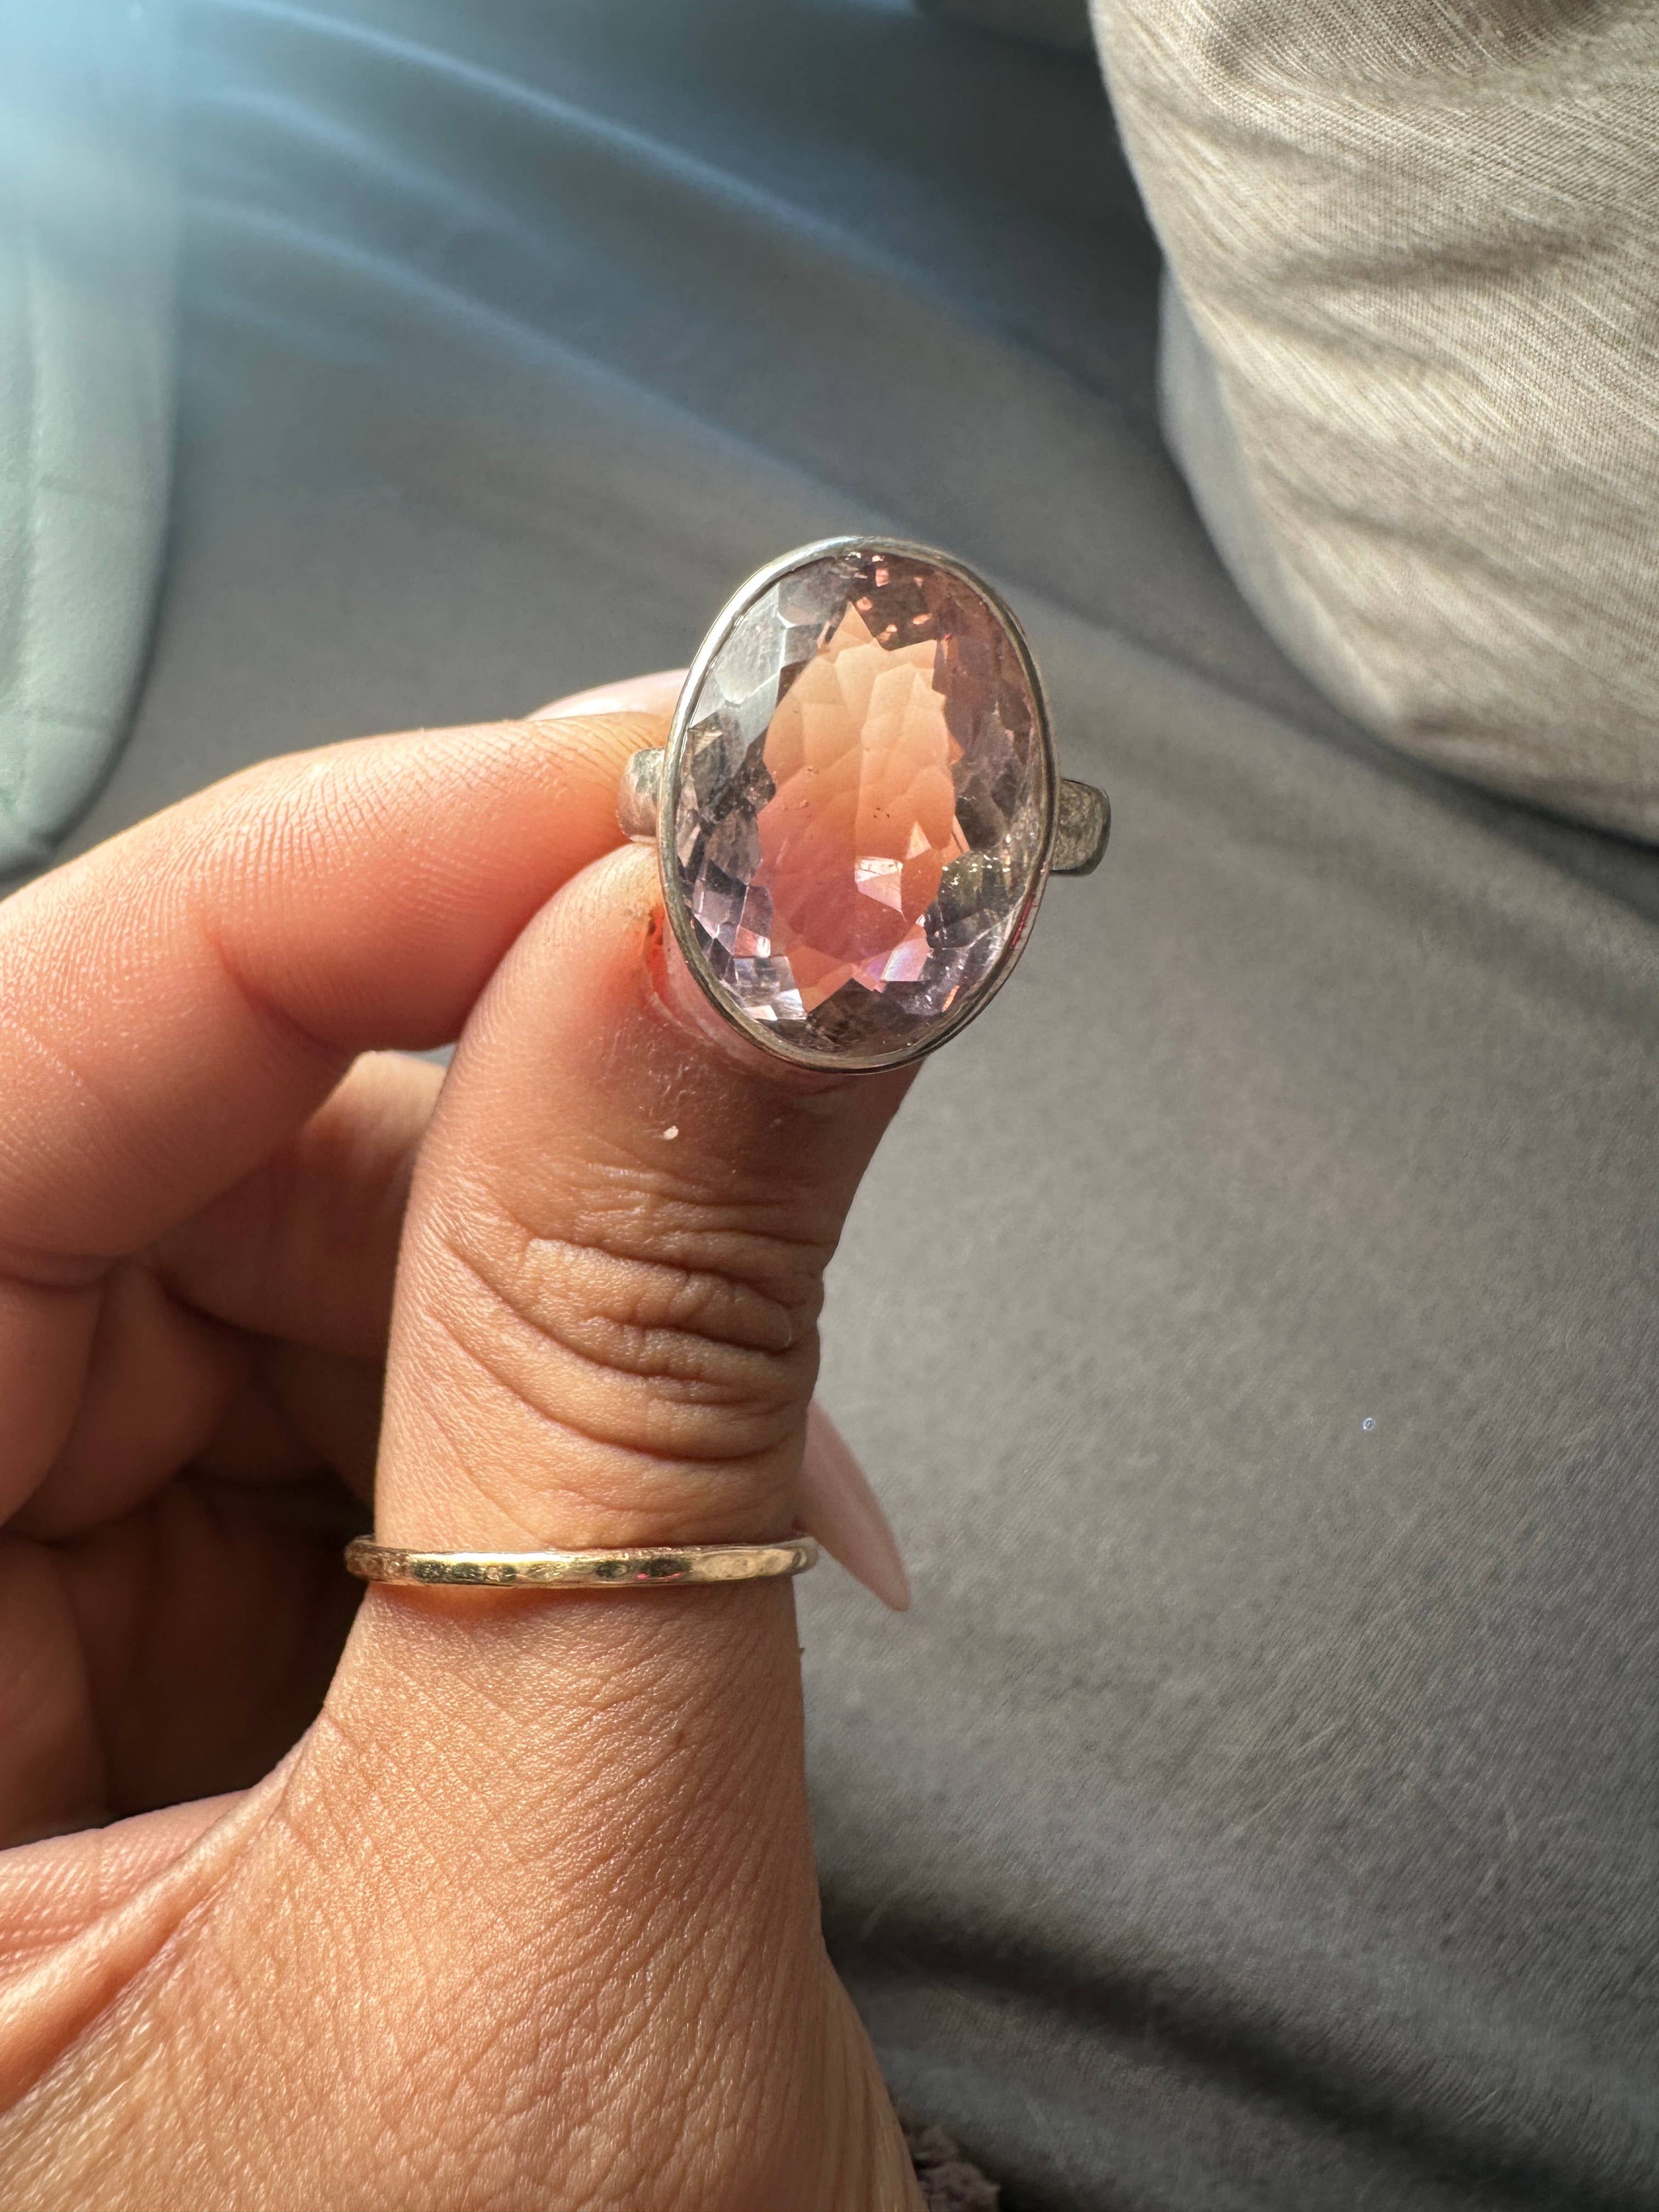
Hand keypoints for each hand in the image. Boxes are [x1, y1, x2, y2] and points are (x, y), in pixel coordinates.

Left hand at [0, 676, 923, 2208]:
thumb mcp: (540, 1931)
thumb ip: (637, 1380)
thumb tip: (770, 932)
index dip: (340, 881)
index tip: (671, 777)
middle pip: (102, 1163)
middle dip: (475, 1076)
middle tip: (779, 1034)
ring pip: (208, 1253)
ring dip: (514, 1273)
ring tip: (751, 1444)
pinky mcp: (72, 1668)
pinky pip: (268, 1392)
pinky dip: (492, 1399)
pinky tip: (649, 1520)